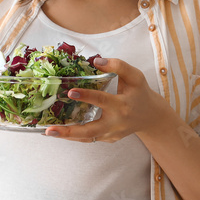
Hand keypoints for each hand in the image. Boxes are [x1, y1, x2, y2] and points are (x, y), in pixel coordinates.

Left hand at [44, 57, 171, 142]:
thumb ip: (118, 66)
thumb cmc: (140, 93)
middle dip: (70, 131)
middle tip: (50, 130)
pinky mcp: (108, 139)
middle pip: (90, 131)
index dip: (87, 96)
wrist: (151, 116)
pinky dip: (75, 135)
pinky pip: (90, 138)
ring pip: (87, 138)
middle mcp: (116, 123)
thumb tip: (96, 60)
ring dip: (68, 136)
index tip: (70, 92)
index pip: (102, 100)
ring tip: (49, 132)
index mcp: (122, 105)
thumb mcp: (135, 77)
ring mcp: (111, 134)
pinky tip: (61, 131)